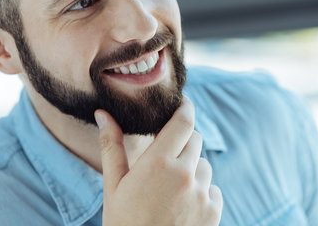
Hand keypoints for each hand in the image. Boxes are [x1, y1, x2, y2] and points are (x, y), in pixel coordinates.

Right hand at [95, 96, 222, 225]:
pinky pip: (212, 188)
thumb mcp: (113, 185)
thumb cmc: (123, 223)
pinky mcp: (213, 212)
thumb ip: (112, 146)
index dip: (185, 107)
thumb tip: (103, 114)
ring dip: (191, 166)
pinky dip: (201, 189)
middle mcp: (185, 174)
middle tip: (165, 153)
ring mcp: (202, 194)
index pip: (184, 121)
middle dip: (182, 139)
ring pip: (204, 164)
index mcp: (159, 163)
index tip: (182, 103)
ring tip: (169, 186)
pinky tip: (181, 204)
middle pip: (195, 138)